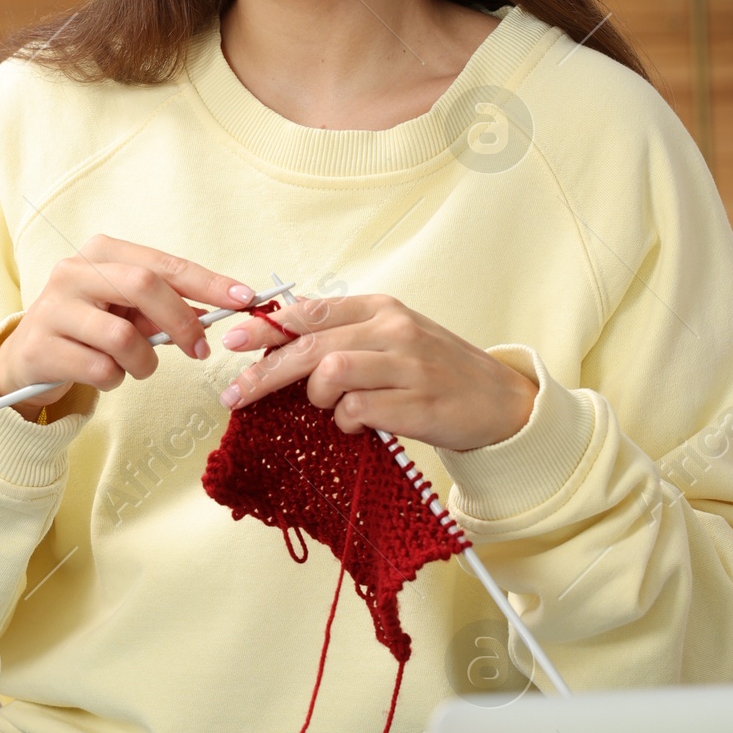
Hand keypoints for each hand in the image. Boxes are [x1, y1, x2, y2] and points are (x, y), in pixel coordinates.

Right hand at [0, 236, 254, 409]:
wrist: (28, 356)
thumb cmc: (90, 327)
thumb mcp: (127, 310)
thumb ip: (166, 307)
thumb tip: (214, 312)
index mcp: (101, 252)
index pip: (164, 264)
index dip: (208, 282)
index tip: (244, 299)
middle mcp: (74, 270)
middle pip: (144, 286)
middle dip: (181, 321)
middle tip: (199, 350)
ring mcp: (53, 307)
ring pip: (122, 336)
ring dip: (143, 362)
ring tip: (136, 366)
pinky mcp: (41, 346)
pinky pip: (100, 369)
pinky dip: (115, 379)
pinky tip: (105, 374)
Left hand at [218, 292, 535, 452]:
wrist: (499, 401)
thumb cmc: (436, 371)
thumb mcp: (393, 337)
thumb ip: (345, 333)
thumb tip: (280, 334)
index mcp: (382, 308)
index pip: (312, 310)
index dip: (267, 325)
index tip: (233, 338)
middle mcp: (394, 330)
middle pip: (311, 344)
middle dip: (266, 370)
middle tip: (236, 392)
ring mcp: (408, 366)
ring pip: (331, 371)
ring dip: (317, 396)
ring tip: (328, 406)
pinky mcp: (417, 405)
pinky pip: (359, 410)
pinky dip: (347, 421)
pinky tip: (358, 424)